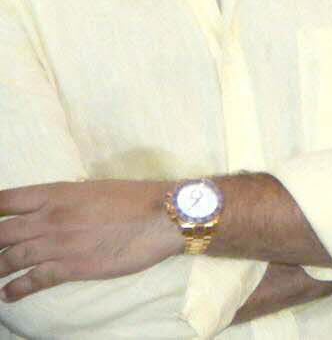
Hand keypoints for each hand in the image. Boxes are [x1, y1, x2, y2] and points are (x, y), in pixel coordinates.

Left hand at [0, 179, 179, 300]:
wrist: (163, 217)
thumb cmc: (134, 199)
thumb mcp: (94, 189)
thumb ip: (67, 200)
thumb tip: (53, 208)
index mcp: (56, 194)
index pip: (7, 200)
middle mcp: (50, 218)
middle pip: (2, 233)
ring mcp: (58, 244)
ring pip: (12, 258)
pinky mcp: (71, 267)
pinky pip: (34, 279)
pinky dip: (16, 288)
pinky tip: (7, 294)